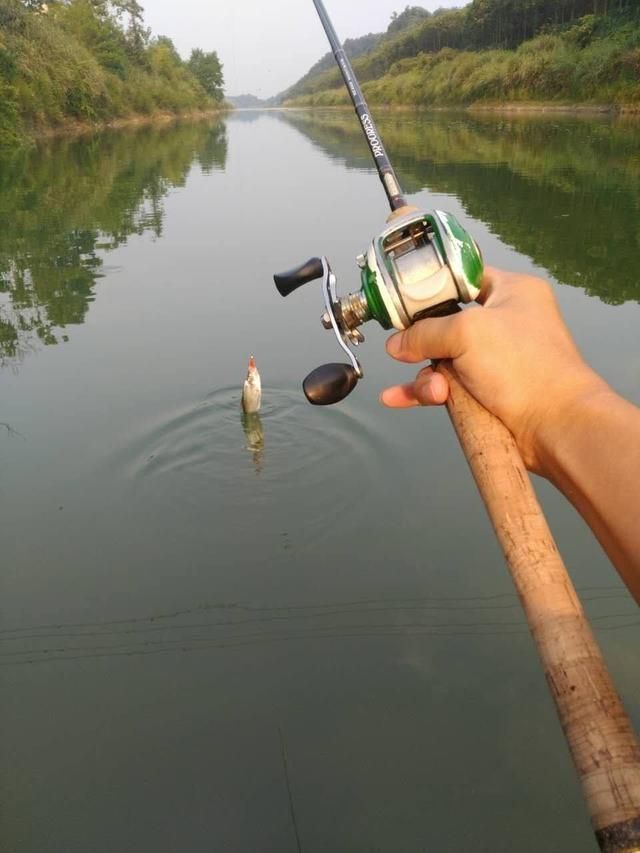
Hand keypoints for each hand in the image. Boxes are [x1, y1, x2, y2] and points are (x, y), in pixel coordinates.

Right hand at [380, 266, 607, 474]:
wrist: (554, 426)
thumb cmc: (525, 367)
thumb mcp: (467, 333)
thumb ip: (424, 332)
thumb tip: (396, 344)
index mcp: (511, 292)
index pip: (462, 277)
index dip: (431, 288)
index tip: (403, 302)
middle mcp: (504, 323)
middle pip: (445, 324)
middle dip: (425, 345)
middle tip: (410, 354)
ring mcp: (495, 361)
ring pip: (442, 361)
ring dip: (429, 378)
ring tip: (437, 393)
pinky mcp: (487, 392)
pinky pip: (445, 387)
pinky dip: (424, 392)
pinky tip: (397, 398)